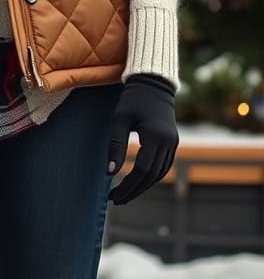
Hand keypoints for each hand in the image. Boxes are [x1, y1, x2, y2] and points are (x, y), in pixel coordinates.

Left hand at [107, 73, 177, 204]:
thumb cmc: (132, 98)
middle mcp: (168, 143)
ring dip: (143, 186)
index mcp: (155, 136)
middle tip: (116, 199)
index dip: (127, 186)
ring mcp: (173, 143)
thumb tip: (109, 173)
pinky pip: (164, 166)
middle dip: (134, 190)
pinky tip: (138, 180)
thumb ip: (115, 145)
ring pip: (160, 174)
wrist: (153, 82)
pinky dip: (152, 176)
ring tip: (125, 193)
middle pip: (151, 177)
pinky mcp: (173, 142)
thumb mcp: (119, 119)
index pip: (141, 170)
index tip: (112, 194)